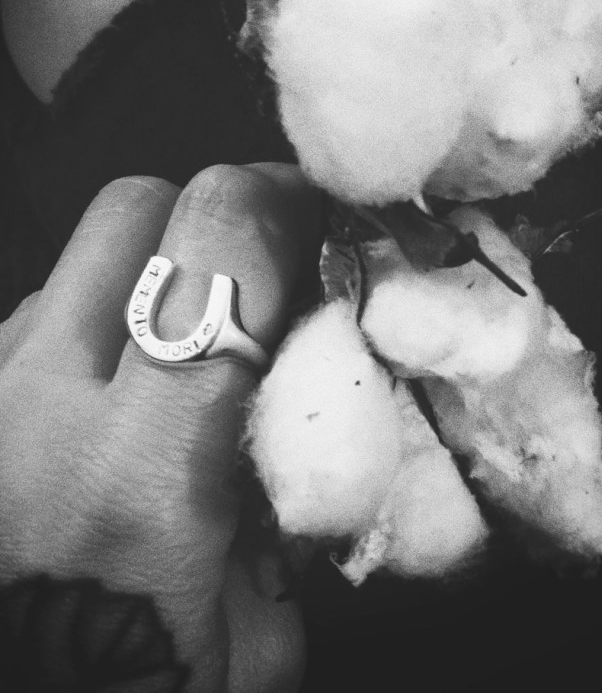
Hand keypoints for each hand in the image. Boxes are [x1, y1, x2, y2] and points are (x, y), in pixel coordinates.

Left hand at [0, 163, 320, 691]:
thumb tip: (316, 384)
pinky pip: (39, 317)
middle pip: (135, 204)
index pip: (219, 238)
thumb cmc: (139, 688)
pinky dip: (97, 327)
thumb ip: (294, 496)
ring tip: (188, 346)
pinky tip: (116, 395)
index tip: (322, 221)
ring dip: (153, 275)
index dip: (285, 198)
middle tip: (261, 268)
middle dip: (213, 212)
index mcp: (142, 470)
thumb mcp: (255, 638)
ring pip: (80, 259)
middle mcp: (40, 406)